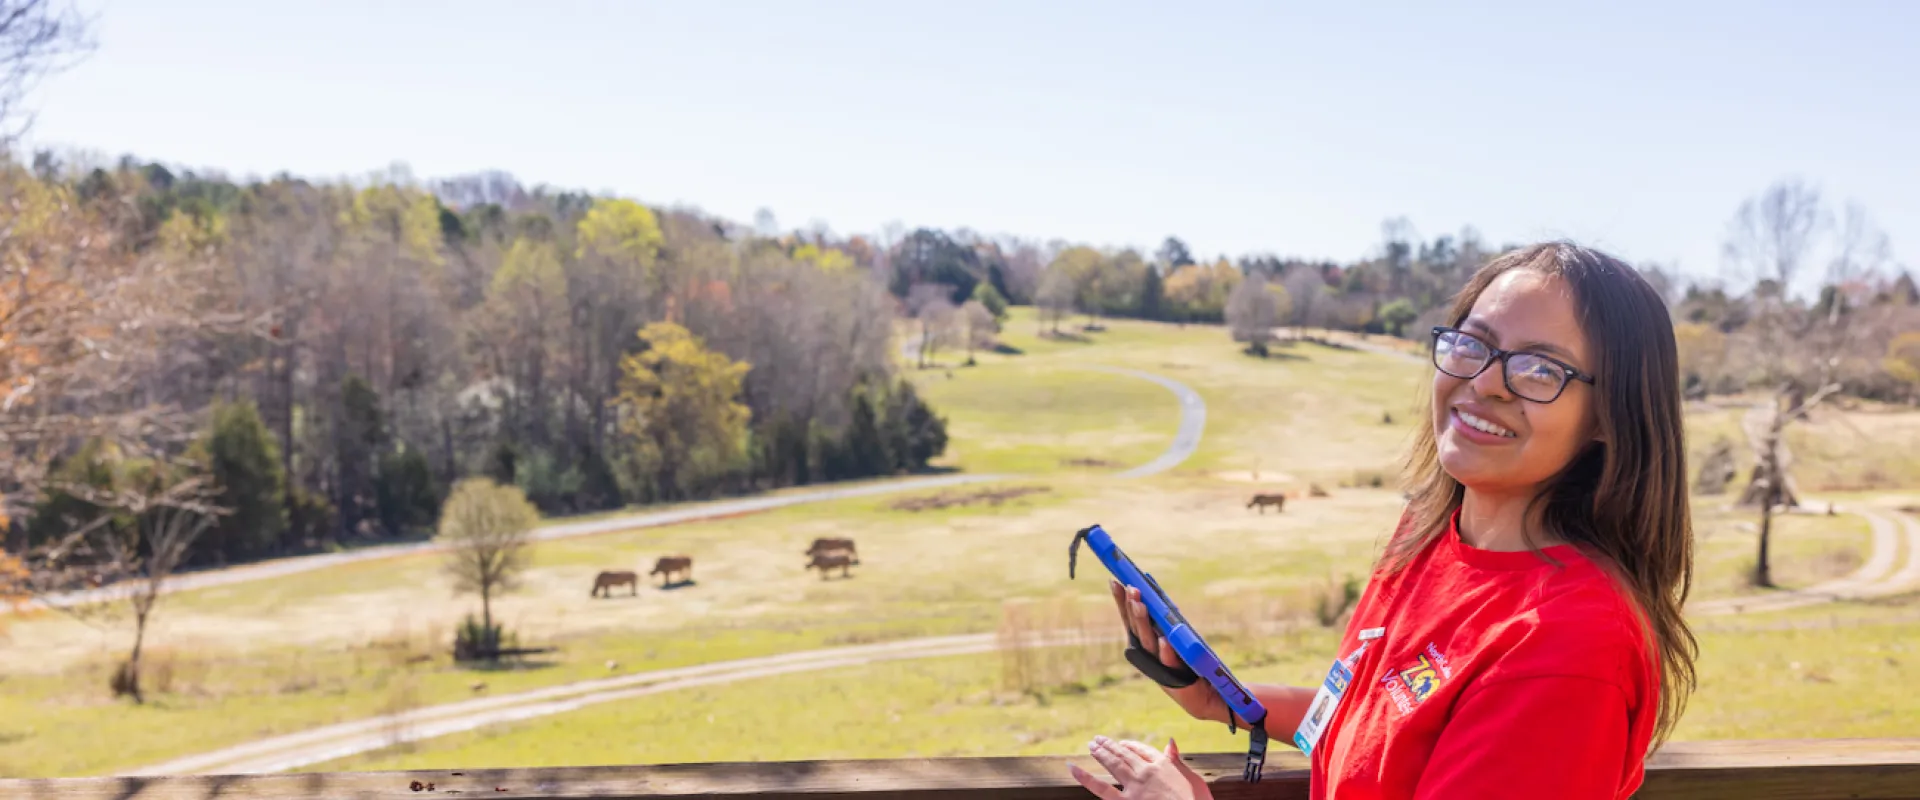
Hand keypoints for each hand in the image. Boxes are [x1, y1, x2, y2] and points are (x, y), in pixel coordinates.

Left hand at [1069, 735, 1210, 799]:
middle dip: (1111, 746)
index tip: (1123, 744)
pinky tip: (1073, 768)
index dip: (1132, 746)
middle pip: (1125, 754)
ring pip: (1114, 764)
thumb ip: (1177, 759)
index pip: (1143, 751)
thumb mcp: (1192, 778)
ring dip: (1101, 753)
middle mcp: (1146, 771)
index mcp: (1162, 765)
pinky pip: (1102, 788)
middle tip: (1099, 739)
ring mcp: (1135, 786)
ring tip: (1091, 745)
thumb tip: (1171, 741)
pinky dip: (1085, 777)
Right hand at [1109, 580, 1227, 724]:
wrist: (1208, 695)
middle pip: (1137, 629)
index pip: (1130, 620)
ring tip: (1141, 605)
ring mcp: (1162, 667)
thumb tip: (1156, 592)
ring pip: (1149, 643)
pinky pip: (1171, 663)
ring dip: (1144, 623)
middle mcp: (1150, 655)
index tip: (1115, 581)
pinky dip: (1166, 652)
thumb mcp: (1177, 637)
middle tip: (1130, 588)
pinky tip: (1163, 641)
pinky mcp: (1178, 679)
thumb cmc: (1192, 664)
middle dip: (1132, 608)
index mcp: (1147, 644)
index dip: (1122, 602)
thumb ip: (1166, 621)